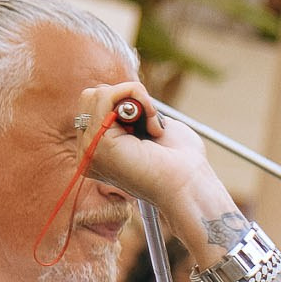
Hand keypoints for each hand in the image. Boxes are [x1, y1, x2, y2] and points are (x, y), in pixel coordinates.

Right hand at [75, 81, 224, 233]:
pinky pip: (104, 97)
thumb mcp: (156, 126)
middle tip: (153, 127)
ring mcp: (89, 150)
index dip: (127, 106)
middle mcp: (89, 152)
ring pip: (95, 95)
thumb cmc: (184, 162)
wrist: (191, 187)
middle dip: (126, 100)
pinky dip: (134, 96)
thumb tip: (126, 94)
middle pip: (91, 99)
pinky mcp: (97, 144)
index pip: (97, 108)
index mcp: (100, 151)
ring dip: (134, 100)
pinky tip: (152, 125)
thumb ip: (136, 110)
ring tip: (153, 128)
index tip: (154, 129)